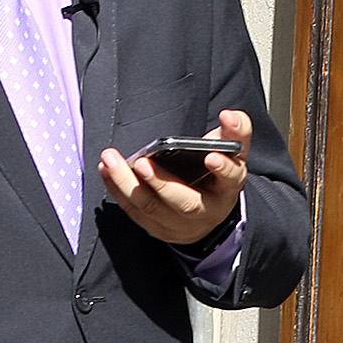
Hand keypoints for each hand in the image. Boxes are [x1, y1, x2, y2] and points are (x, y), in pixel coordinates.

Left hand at [98, 107, 251, 246]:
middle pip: (184, 202)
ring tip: (111, 159)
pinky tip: (106, 169)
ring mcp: (179, 224)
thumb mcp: (232, 153)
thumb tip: (229, 115)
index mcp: (227, 189)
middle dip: (161, 183)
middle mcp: (205, 211)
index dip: (222, 169)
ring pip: (152, 208)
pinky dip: (117, 190)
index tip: (211, 157)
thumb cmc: (215, 175)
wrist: (207, 212)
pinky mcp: (157, 227)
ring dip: (128, 184)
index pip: (230, 179)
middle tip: (142, 162)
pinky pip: (133, 211)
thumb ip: (236, 131)